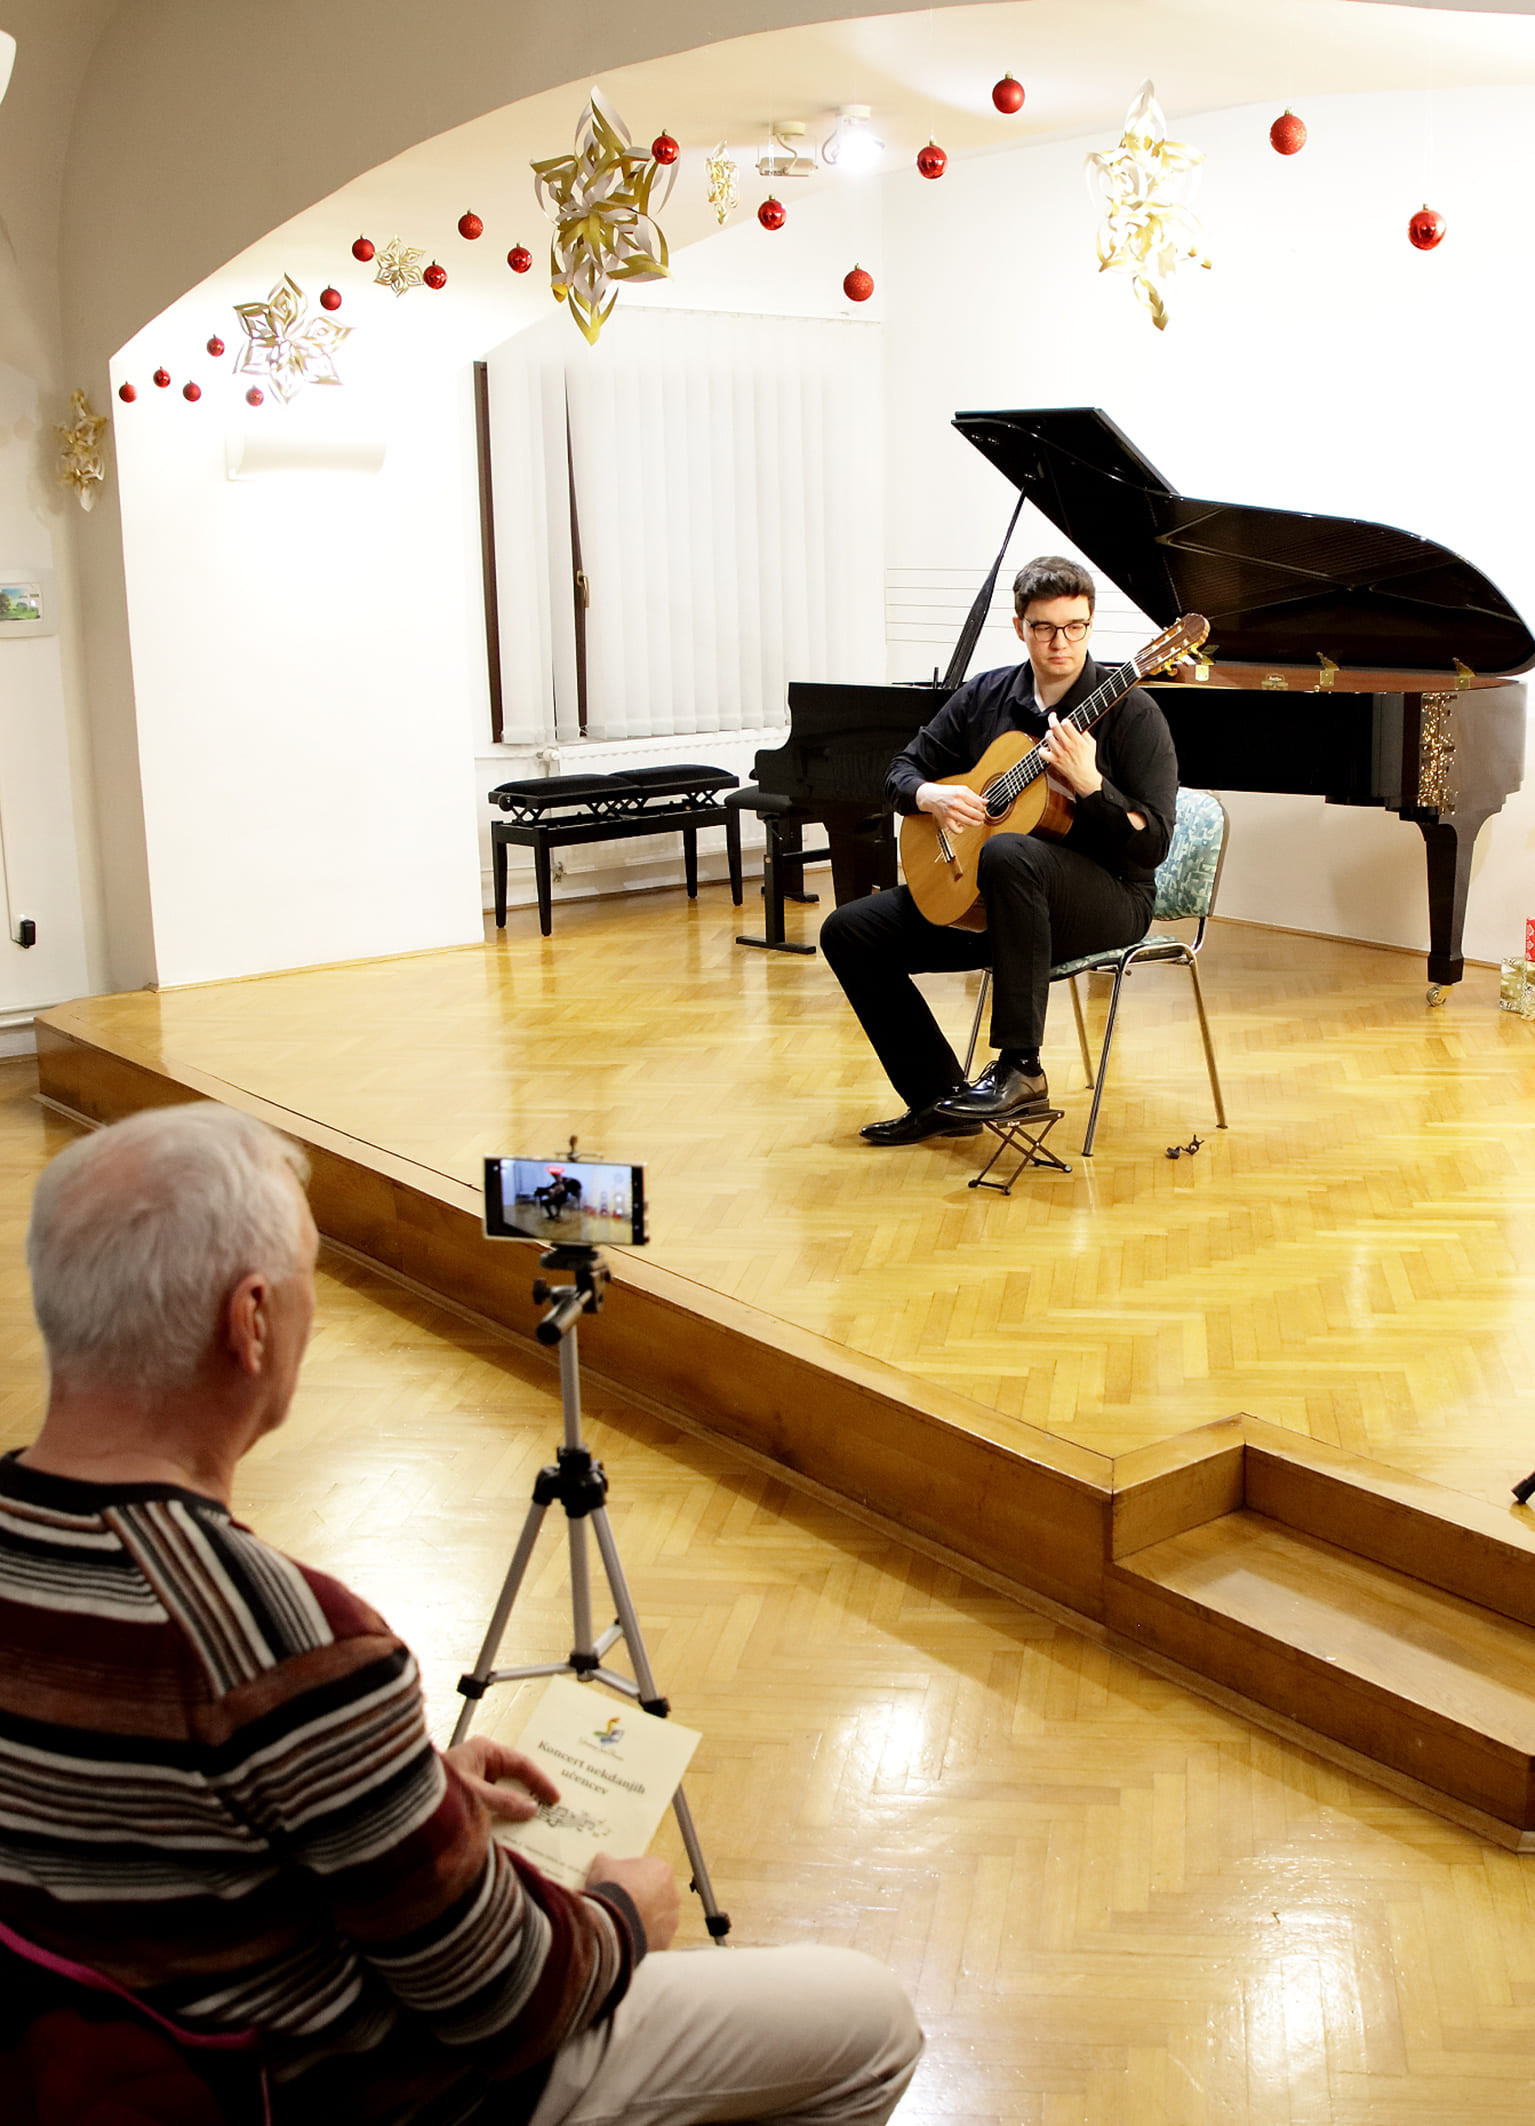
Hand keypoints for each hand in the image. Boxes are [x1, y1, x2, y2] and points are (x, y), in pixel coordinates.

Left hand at [444, 1736, 559, 1823]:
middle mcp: (478, 1762)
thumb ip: (503, 1802)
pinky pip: (488, 1805)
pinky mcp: (463, 1797)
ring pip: (501, 1793)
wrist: (398, 1802)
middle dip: (530, 1794)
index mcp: (483, 1751)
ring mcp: (471, 1779)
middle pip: (513, 1777)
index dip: (540, 1781)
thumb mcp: (474, 1796)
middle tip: (551, 1810)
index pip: (521, 1763)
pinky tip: (508, 1831)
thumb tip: (530, 1808)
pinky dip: (500, 1816)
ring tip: (535, 1824)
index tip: (554, 1799)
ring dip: (514, 1808)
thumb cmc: (433, 1791)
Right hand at [585, 1852, 679, 1950]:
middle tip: (624, 1902)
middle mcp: (672, 1894)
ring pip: (659, 1917)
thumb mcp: (603, 1866)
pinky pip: (655, 1936)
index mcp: (662, 1870)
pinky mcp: (665, 1939)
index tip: (623, 1883)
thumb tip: (602, 1860)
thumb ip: (607, 1861)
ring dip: (646, 1918)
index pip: (651, 1871)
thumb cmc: (612, 1890)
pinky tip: (628, 1935)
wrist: (612, 1922)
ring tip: (624, 1921)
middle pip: (658, 1894)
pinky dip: (644, 1936)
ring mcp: (671, 1918)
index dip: (634, 1877)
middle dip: (644, 1898)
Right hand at [916, 780, 987, 832]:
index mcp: (961, 794)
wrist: (931, 796)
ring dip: (975, 823)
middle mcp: (956, 803)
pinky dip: (961, 830)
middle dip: (981, 816)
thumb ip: (974, 796)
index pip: (978, 804)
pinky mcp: (946, 820)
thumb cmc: (947, 793)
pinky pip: (956, 829)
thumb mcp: (962, 790)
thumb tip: (986, 802)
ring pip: (968, 822)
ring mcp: (951, 812)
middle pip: (974, 814)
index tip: (982, 809)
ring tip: (977, 822)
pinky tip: (962, 826)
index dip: (982, 808)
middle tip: (981, 816)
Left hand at [1039, 713, 1102, 797]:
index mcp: (1077, 740)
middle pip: (1055, 727)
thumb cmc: (1089, 761)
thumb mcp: (1092, 744)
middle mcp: (1067, 746)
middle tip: (1053, 716)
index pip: (1066, 724)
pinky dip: (1042, 749)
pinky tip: (1046, 748)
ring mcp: (1059, 753)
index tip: (1065, 721)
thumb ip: (1085, 734)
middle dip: (1052, 718)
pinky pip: (1042, 753)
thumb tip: (1079, 725)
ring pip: (1048, 737)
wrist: (1085, 777)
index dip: (1065, 720)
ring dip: (1048, 733)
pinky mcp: (1054, 761)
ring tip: (1051, 733)